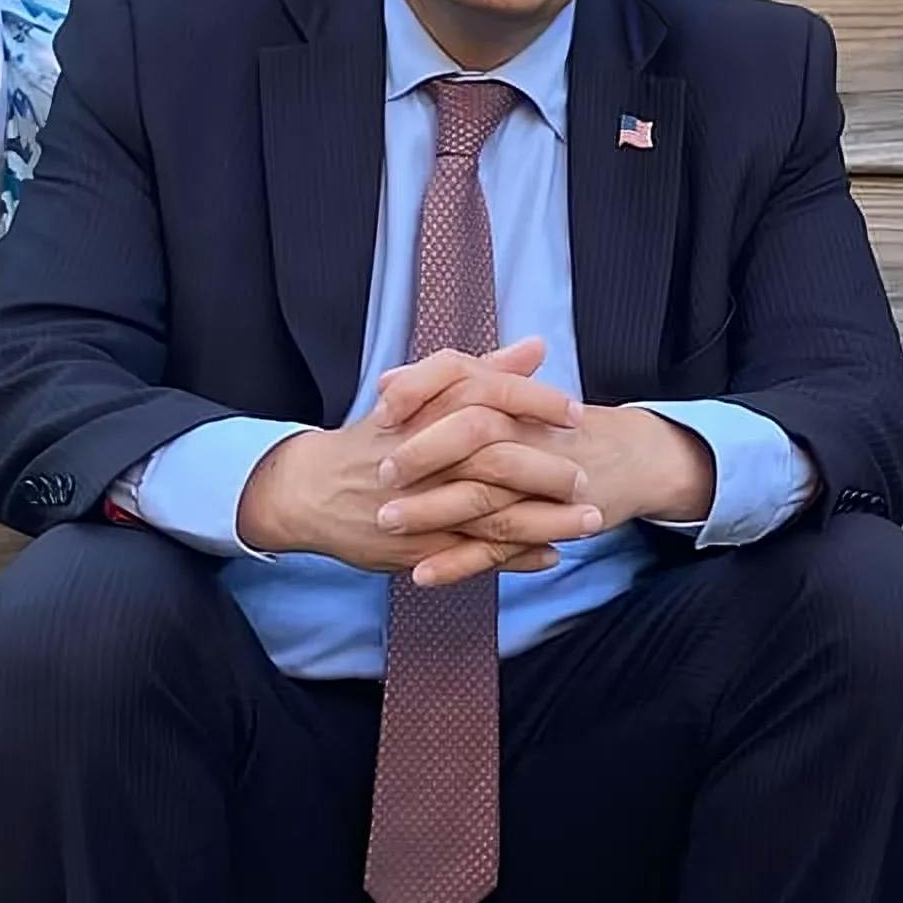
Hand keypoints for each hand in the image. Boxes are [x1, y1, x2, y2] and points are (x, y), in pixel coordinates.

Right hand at [236, 343, 596, 583]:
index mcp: (428, 412)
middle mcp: (425, 457)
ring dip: (545, 520)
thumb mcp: (425, 395)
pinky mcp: (418, 543)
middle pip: (495, 459)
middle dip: (547, 470)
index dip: (535, 404)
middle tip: (585, 477)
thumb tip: (536, 346)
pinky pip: (473, 553)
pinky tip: (549, 554)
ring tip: (589, 523)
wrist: (313, 488)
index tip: (575, 413)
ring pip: (491, 512)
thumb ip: (484, 370)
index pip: (489, 398)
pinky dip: (514, 556)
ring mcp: (421, 504)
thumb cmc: (379, 437)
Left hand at [378, 375, 716, 580]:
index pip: (462, 377)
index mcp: (512, 398)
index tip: (381, 409)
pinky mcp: (547, 522)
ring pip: (480, 495)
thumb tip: (388, 379)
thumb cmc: (560, 428)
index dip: (420, 391)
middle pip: (471, 433)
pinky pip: (498, 546)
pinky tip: (422, 574)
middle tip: (383, 472)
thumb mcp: (510, 398)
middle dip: (423, 453)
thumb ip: (451, 387)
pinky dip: (459, 562)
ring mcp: (537, 481)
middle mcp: (526, 433)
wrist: (633, 456)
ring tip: (386, 523)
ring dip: (430, 511)